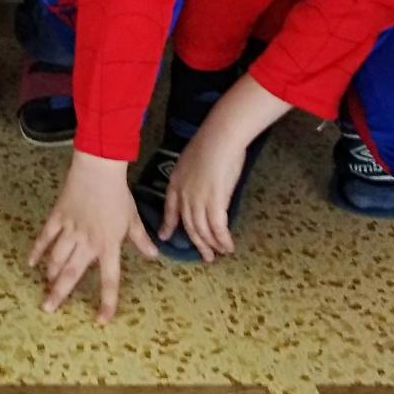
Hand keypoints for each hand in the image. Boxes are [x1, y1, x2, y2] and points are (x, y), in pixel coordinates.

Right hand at [28, 149, 157, 320]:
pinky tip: (31, 262)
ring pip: (57, 258)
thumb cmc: (118, 194)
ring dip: (50, 274)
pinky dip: (38, 250)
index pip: (109, 280)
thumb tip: (155, 255)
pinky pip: (46, 237)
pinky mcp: (58, 217)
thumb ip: (141, 240)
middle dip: (60, 293)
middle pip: (72, 273)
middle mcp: (88, 242)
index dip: (106, 302)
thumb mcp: (133, 218)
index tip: (100, 320)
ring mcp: (70, 230)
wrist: (98, 169)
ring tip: (45, 287)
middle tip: (48, 308)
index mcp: (109, 245)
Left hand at [161, 118, 249, 261]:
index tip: (164, 237)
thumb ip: (192, 177)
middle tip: (205, 256)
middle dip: (197, 242)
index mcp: (175, 184)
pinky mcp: (215, 203)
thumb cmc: (209, 144)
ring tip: (218, 254)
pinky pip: (217, 228)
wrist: (219, 138)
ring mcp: (198, 201)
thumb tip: (201, 184)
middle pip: (188, 225)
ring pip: (202, 230)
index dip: (168, 224)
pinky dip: (223, 239)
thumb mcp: (190, 161)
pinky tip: (228, 246)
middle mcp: (184, 196)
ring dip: (211, 245)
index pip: (169, 209)